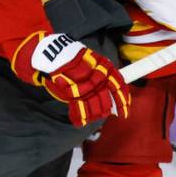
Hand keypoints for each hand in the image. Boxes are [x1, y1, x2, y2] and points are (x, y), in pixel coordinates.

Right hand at [14, 32, 130, 126]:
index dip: (122, 101)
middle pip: (105, 97)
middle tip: (103, 113)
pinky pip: (79, 107)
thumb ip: (100, 79)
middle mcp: (96, 73)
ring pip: (93, 104)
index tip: (124, 113)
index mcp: (104, 65)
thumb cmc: (72, 62)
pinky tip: (80, 122)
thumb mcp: (90, 64)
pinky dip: (80, 117)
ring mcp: (84, 82)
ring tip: (90, 117)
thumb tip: (108, 96)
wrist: (51, 54)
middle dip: (104, 109)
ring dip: (92, 114)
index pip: (118, 85)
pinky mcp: (72, 89)